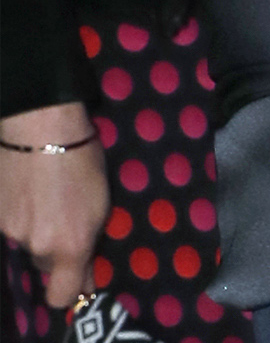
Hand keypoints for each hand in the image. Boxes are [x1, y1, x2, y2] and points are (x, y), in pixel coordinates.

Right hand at [0, 101, 105, 309]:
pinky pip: (14, 227)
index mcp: (70, 246)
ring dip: (39, 230)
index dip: (71, 290)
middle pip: (46, 266)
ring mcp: (12, 233)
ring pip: (29, 244)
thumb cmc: (82, 161)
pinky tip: (30, 191)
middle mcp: (37, 247)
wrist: (39, 130)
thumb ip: (90, 245)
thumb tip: (87, 280)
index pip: (61, 296)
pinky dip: (22, 216)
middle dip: (57, 252)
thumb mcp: (100, 204)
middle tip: (68, 219)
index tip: (81, 276)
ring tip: (50, 197)